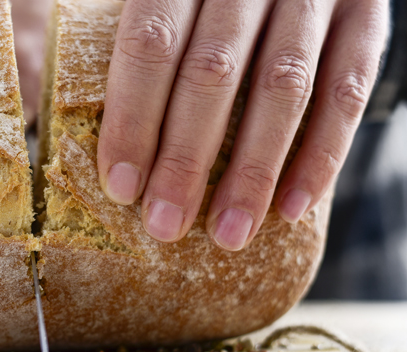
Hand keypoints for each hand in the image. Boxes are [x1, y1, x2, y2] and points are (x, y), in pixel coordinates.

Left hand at [97, 0, 388, 250]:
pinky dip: (321, 155)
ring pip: (283, 88)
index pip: (150, 43)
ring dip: (253, 171)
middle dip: (184, 159)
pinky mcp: (368, 17)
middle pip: (212, 72)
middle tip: (165, 224)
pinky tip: (290, 207)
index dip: (133, 119)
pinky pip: (348, 90)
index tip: (121, 187)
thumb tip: (81, 126)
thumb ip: (138, 40)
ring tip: (227, 231)